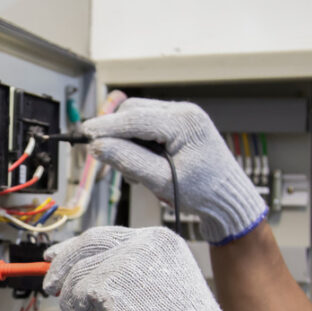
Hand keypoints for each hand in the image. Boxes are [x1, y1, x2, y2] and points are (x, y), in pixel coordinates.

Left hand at [44, 226, 267, 310]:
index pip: (107, 236)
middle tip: (51, 287)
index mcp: (159, 240)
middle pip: (87, 245)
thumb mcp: (159, 286)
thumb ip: (125, 274)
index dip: (76, 247)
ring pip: (78, 277)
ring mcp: (127, 260)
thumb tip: (80, 275)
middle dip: (63, 267)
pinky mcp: (110, 282)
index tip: (56, 257)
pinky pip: (78, 299)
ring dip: (77, 308)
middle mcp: (143, 243)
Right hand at [83, 98, 266, 244]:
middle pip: (133, 111)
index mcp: (184, 122)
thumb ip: (128, 161)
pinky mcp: (178, 125)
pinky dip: (137, 141)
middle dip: (115, 132)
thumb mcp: (161, 180)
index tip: (84, 134)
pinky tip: (144, 163)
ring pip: (138, 117)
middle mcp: (184, 112)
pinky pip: (147, 124)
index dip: (106, 126)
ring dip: (126, 138)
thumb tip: (97, 147)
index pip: (135, 118)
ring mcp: (182, 116)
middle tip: (104, 158)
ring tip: (133, 169)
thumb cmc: (203, 192)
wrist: (227, 199)